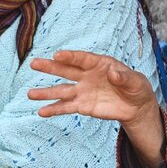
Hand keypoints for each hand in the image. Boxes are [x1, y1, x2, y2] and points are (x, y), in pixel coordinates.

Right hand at [30, 50, 164, 167]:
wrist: (136, 106)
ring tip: (30, 94)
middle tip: (34, 63)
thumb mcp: (136, 81)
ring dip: (46, 92)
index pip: (82, 59)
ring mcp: (83, 91)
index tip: (57, 55)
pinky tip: (42, 112)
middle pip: (66, 70)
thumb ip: (125, 77)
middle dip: (50, 67)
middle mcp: (86, 76)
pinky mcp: (83, 106)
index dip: (70, 57)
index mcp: (99, 64)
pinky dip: (54, 109)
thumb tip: (113, 74)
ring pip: (62, 91)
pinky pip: (66, 107)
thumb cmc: (136, 87)